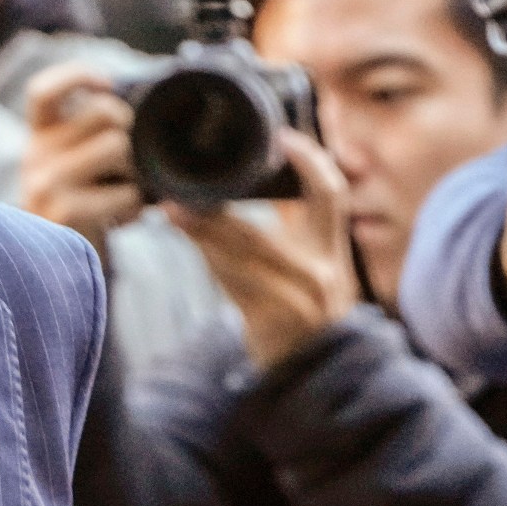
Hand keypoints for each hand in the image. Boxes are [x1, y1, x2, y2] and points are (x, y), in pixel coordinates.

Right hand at [21, 64, 142, 254]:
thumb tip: (135, 101)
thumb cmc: (78, 207)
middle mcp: (35, 154)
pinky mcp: (64, 212)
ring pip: (116, 146)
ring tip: (127, 190)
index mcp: (38, 136)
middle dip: (129, 129)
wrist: (52, 267)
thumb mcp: (72, 164)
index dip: (77, 77)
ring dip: (134, 170)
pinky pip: (124, 192)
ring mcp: (46, 183)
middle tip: (129, 158)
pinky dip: (134, 206)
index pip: (43, 90)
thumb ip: (89, 133)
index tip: (106, 86)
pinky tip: (124, 217)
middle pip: (103, 112)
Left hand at [168, 132, 359, 367]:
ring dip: (201, 234)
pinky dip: (207, 259)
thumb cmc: (307, 306)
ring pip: (240, 258)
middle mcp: (322, 273)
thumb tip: (264, 169)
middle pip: (263, 232)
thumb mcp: (316, 261)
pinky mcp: (271, 322)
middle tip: (184, 189)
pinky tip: (186, 239)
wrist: (317, 368)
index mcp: (334, 251)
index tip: (282, 137)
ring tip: (173, 211)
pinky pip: (232, 284)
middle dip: (219, 211)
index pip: (332, 195)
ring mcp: (296, 300)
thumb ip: (297, 222)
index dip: (311, 162)